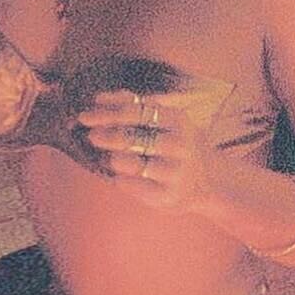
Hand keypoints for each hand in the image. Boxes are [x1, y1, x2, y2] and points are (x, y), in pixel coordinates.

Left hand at [75, 86, 217, 212]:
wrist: (209, 181)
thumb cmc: (177, 146)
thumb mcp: (168, 121)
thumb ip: (137, 107)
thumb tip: (99, 98)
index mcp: (178, 120)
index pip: (136, 112)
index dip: (107, 112)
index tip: (85, 115)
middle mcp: (179, 145)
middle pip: (131, 137)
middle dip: (105, 135)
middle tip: (90, 135)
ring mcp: (175, 171)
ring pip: (129, 162)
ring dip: (111, 158)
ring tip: (108, 158)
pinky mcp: (168, 195)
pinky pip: (132, 185)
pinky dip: (119, 179)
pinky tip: (118, 177)